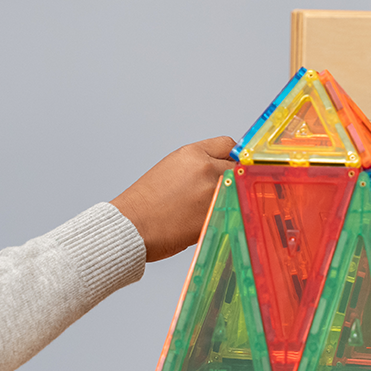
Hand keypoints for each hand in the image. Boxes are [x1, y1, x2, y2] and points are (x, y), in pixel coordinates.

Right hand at [112, 137, 236, 261]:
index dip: (229, 156)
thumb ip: (197, 165)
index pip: (227, 145)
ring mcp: (214, 191)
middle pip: (236, 167)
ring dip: (230, 196)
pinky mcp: (217, 212)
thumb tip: (218, 170)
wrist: (133, 225)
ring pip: (237, 189)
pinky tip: (205, 218)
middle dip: (231, 177)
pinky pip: (232, 207)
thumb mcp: (171, 169)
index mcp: (192, 154)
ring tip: (206, 207)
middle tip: (218, 190)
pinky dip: (225, 212)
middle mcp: (206, 169)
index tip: (229, 165)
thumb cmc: (146, 203)